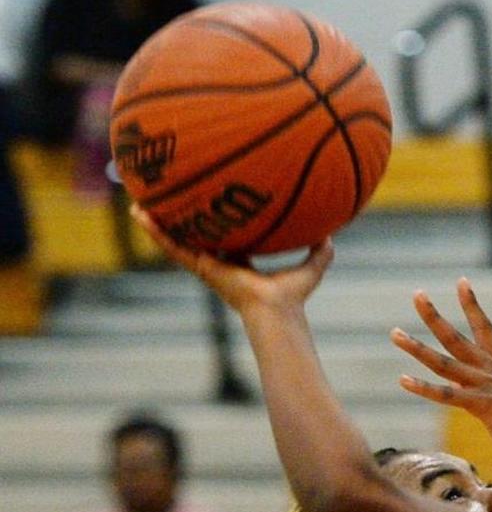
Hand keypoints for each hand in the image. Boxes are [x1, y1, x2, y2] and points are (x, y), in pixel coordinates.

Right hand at [130, 205, 333, 314]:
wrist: (277, 310)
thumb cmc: (294, 296)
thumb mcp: (312, 266)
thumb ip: (320, 250)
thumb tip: (332, 233)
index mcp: (241, 262)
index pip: (225, 239)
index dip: (215, 224)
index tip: (208, 207)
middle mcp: (220, 264)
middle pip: (194, 237)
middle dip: (179, 221)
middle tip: (163, 201)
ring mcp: (207, 266)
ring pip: (176, 240)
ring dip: (157, 224)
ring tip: (138, 204)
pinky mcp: (201, 267)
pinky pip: (173, 246)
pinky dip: (156, 232)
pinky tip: (140, 215)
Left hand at [390, 279, 491, 464]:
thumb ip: (483, 388)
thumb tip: (460, 384)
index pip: (484, 327)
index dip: (472, 304)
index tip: (461, 281)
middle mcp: (491, 370)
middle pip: (456, 337)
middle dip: (434, 316)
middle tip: (417, 294)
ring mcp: (486, 386)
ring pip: (444, 362)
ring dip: (417, 347)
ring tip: (395, 334)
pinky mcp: (482, 405)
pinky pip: (447, 395)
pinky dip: (423, 388)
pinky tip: (403, 380)